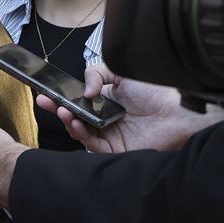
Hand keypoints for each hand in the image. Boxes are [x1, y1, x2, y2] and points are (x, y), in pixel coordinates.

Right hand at [36, 63, 223, 152]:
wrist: (179, 109)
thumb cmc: (156, 90)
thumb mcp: (120, 72)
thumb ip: (96, 75)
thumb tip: (83, 93)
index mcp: (106, 101)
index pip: (78, 101)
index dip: (61, 96)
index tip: (46, 91)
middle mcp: (105, 119)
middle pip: (75, 117)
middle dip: (57, 108)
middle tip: (44, 101)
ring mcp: (109, 135)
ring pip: (79, 131)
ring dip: (68, 121)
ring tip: (63, 110)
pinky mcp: (115, 150)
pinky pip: (92, 144)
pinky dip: (81, 133)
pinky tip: (77, 123)